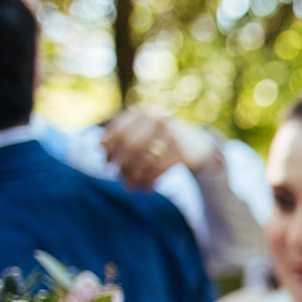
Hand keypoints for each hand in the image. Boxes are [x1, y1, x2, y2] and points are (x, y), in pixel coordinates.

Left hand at [100, 107, 219, 188]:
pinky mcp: (182, 152)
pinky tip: (147, 188)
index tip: (107, 164)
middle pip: (129, 147)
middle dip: (122, 167)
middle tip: (120, 179)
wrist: (200, 146)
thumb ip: (122, 134)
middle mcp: (156, 118)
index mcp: (143, 112)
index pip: (117, 132)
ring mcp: (171, 134)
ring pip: (143, 161)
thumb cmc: (163, 141)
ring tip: (132, 188)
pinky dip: (148, 182)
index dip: (108, 150)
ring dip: (134, 179)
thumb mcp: (143, 132)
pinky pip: (157, 171)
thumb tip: (101, 145)